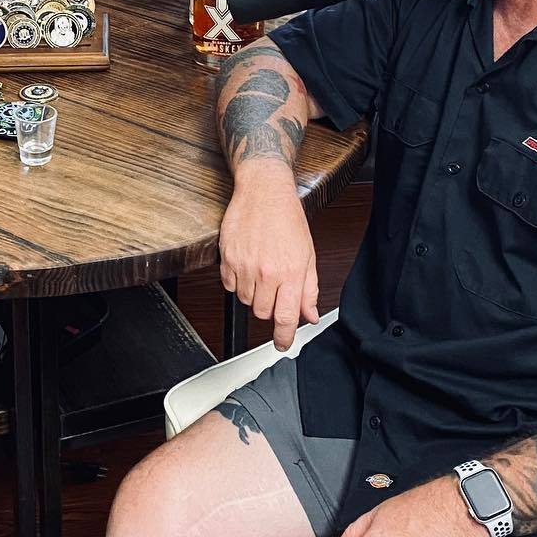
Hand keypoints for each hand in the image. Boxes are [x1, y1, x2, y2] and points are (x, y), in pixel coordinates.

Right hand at [217, 168, 319, 348]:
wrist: (263, 191)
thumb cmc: (287, 219)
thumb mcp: (307, 254)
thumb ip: (308, 289)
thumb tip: (309, 315)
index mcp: (291, 272)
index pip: (285, 318)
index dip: (284, 337)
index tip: (282, 344)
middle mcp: (267, 272)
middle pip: (263, 313)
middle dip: (270, 309)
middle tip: (275, 291)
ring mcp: (244, 266)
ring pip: (246, 301)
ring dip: (254, 294)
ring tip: (261, 271)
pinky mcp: (227, 259)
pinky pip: (230, 286)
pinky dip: (238, 283)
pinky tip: (247, 266)